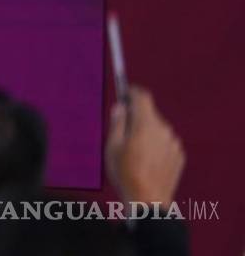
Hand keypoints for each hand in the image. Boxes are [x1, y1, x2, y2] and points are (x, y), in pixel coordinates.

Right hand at [105, 86, 184, 204]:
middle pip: (149, 114)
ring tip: (134, 153)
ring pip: (157, 129)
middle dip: (136, 117)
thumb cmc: (126, 172)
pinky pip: (165, 143)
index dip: (132, 91)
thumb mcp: (112, 147)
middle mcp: (163, 129)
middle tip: (122, 132)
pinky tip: (146, 161)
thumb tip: (121, 107)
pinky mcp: (179, 155)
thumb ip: (117, 123)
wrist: (149, 200)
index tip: (125, 91)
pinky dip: (156, 146)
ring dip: (146, 133)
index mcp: (145, 123)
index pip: (142, 96)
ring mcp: (173, 143)